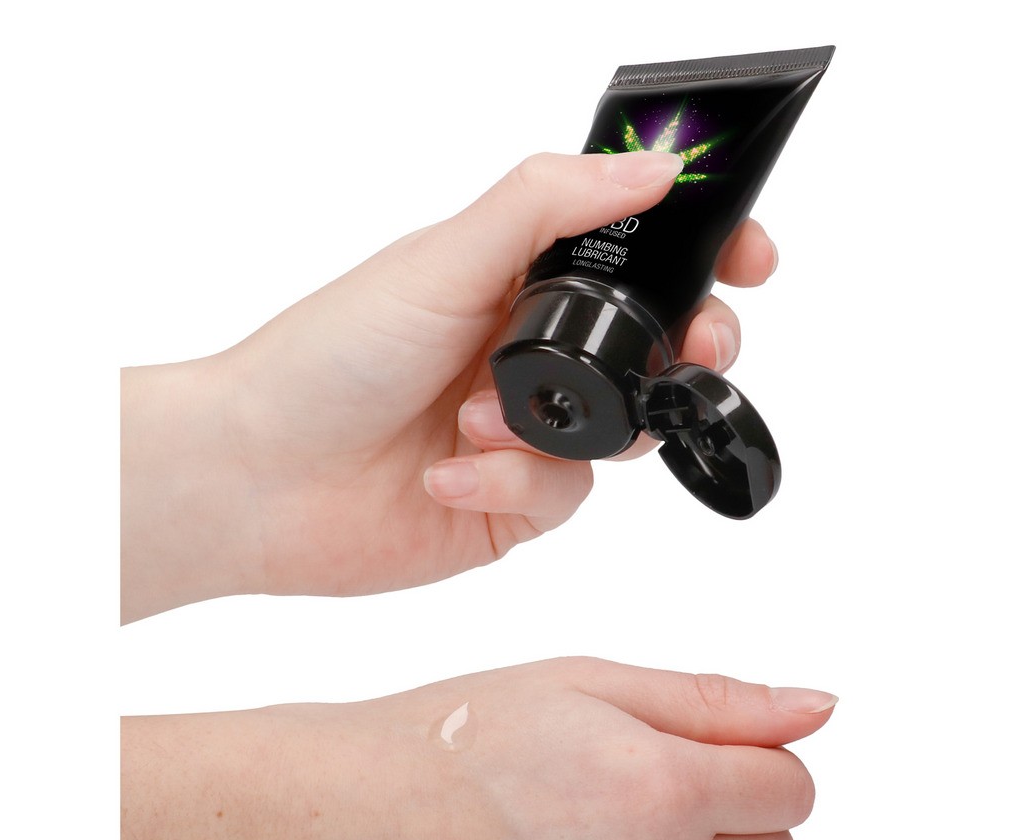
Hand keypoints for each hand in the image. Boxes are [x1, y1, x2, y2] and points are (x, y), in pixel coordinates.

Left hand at [121, 152, 777, 619]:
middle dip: (684, 355)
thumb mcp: (442, 260)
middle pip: (653, 353)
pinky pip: (562, 498)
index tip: (750, 259)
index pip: (634, 259)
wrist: (258, 479)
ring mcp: (524, 431)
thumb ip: (547, 207)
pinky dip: (510, 487)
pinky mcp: (510, 503)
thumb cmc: (327, 359)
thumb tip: (652, 167)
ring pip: (617, 436)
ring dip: (557, 435)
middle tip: (696, 352)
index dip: (702, 256)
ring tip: (473, 425)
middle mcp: (527, 354)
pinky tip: (447, 477)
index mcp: (514, 281)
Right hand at [121, 658, 833, 839]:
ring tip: (608, 828)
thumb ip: (717, 701)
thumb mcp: (589, 682)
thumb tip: (816, 708)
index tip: (710, 747)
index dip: (757, 757)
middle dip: (734, 811)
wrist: (349, 816)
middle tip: (648, 779)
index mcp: (660, 791)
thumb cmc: (455, 736)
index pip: (793, 788)